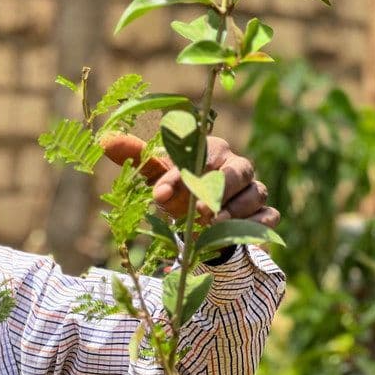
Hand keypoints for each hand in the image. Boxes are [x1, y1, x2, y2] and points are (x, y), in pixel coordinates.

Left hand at [100, 133, 279, 227]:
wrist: (201, 225)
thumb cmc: (180, 194)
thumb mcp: (158, 177)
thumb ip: (139, 159)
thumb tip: (104, 140)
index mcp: (212, 151)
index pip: (202, 155)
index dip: (181, 174)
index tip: (160, 194)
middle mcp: (237, 167)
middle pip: (240, 170)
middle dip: (220, 189)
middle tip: (200, 210)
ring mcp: (254, 191)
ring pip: (256, 194)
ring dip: (235, 211)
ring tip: (213, 225)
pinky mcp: (264, 215)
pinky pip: (269, 217)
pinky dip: (256, 225)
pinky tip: (237, 234)